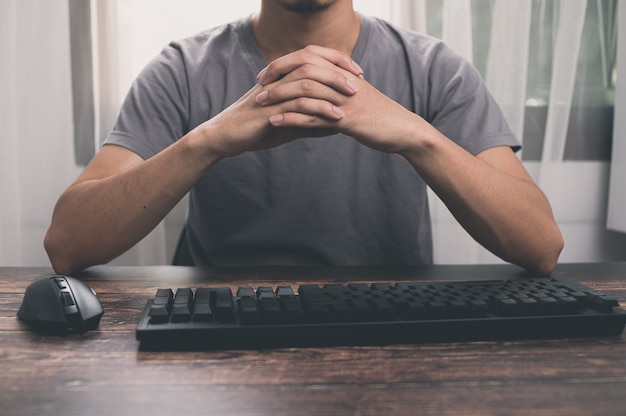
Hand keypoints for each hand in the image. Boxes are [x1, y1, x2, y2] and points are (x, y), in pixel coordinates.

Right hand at [197, 46, 364, 158]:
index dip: (335, 61)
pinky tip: (335, 118)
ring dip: (333, 89)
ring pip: (308, 81)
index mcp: (282, 78)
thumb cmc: (256, 130)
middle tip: (358, 83)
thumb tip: (337, 125)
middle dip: (338, 71)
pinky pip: (299, 104)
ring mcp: (273, 92)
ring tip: (352, 99)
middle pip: (312, 63)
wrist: (226, 138)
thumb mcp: (289, 125)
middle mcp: (278, 79)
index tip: (356, 72)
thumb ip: (311, 121)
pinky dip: (320, 109)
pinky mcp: (270, 109)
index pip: (312, 58)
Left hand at [256, 45, 429, 154]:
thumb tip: (317, 88)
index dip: (285, 61)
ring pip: (306, 91)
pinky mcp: (347, 120)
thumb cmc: (379, 115)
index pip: (310, 56)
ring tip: (261, 103)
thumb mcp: (357, 96)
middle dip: (277, 75)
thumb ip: (337, 88)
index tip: (267, 73)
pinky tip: (276, 122)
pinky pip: (314, 117)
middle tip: (259, 87)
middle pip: (304, 68)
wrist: (404, 131)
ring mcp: (345, 100)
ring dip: (280, 96)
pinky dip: (292, 118)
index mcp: (344, 72)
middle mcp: (344, 81)